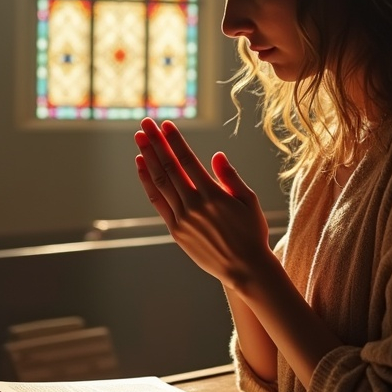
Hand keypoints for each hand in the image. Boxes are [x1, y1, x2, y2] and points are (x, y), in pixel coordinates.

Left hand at [134, 118, 271, 288]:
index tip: (165, 124)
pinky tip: (141, 166)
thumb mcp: (249, 200)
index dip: (174, 141)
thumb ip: (230, 177)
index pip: (188, 160)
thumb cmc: (251, 232)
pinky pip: (157, 202)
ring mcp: (183, 218)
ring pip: (160, 182)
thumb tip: (216, 155)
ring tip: (139, 139)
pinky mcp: (176, 231)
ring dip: (147, 158)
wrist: (244, 268)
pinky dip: (147, 183)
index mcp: (214, 194)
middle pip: (169, 167)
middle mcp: (194, 204)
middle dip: (156, 142)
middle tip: (145, 123)